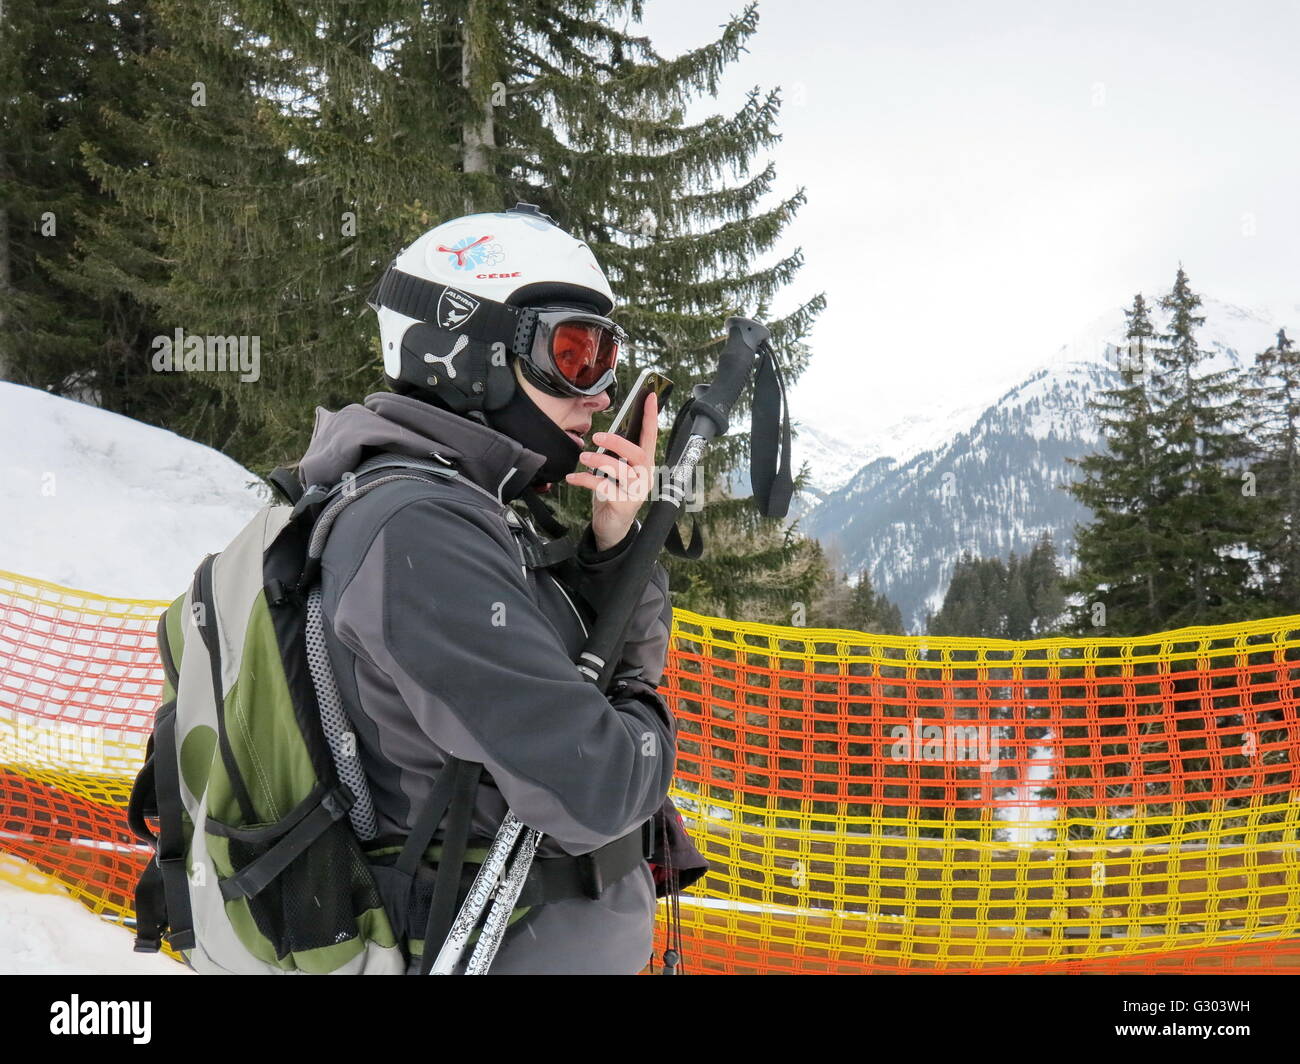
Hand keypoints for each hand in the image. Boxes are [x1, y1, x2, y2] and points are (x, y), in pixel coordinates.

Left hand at [565, 390, 657, 550]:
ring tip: (583, 456)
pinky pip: (604, 487)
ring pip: (621, 470)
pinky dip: (586, 480)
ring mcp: (636, 492)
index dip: (650, 417)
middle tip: (598, 436)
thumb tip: (605, 435)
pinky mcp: (623, 505)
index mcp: (645, 465)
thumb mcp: (616, 473)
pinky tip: (573, 478)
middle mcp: (645, 477)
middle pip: (638, 454)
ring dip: (600, 460)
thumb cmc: (614, 495)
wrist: (612, 528)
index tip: (649, 396)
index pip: (650, 437)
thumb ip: (616, 456)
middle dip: (618, 442)